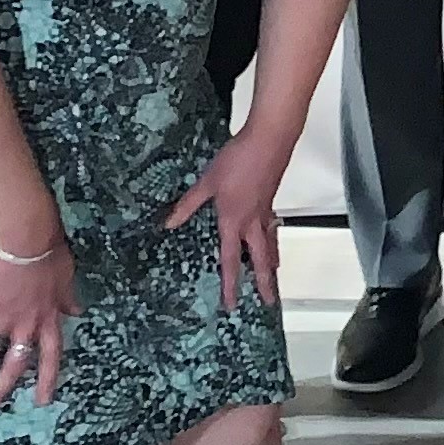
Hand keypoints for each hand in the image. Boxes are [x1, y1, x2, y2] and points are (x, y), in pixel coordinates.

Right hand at [0, 230, 78, 414]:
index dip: (47, 379)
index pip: (50, 357)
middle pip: (14, 365)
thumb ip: (67, 300)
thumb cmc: (51, 256)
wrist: (30, 240)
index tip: (42, 401)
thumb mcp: (66, 280)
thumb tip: (76, 311)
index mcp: (47, 321)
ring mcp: (2, 318)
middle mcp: (25, 326)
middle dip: (0, 390)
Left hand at [164, 126, 296, 312]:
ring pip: (270, 244)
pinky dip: (273, 237)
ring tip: (274, 274)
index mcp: (234, 221)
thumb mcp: (208, 182)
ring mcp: (265, 211)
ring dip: (272, 262)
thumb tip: (169, 223)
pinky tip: (271, 234)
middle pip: (261, 260)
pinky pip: (272, 227)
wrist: (269, 139)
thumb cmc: (238, 160)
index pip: (231, 260)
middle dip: (264, 283)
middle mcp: (253, 222)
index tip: (231, 305)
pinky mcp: (271, 198)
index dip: (230, 284)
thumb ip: (189, 204)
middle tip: (269, 302)